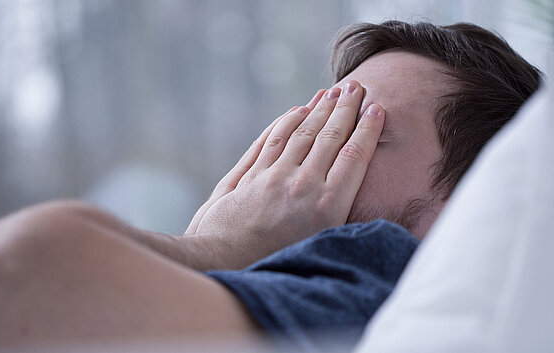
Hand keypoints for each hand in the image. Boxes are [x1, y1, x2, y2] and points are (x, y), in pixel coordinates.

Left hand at [188, 82, 384, 267]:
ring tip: (330, 92)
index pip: (353, 157)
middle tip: (356, 88)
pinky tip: (296, 110)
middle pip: (329, 137)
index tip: (376, 110)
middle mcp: (302, 185)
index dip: (367, 130)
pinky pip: (272, 139)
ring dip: (317, 109)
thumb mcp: (318, 247)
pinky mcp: (251, 175)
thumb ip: (335, 215)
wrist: (224, 263)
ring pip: (301, 133)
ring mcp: (274, 177)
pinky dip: (286, 121)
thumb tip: (352, 191)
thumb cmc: (275, 263)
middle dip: (344, 109)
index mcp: (327, 207)